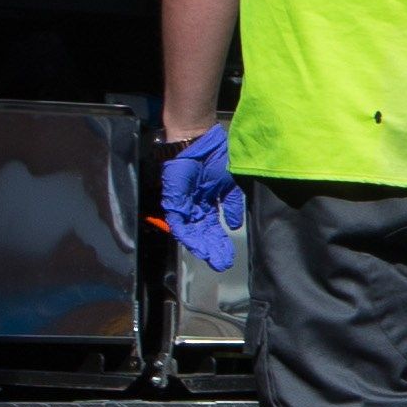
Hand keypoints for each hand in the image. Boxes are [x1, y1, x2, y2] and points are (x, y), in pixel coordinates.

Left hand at [156, 125, 244, 272]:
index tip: (229, 258)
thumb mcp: (229, 184)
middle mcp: (195, 208)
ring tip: (211, 258)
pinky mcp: (173, 202)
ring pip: (192, 232)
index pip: (213, 229)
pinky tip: (197, 245)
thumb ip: (231, 205)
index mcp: (208, 204)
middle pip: (204, 234)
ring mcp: (184, 206)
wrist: (197, 142)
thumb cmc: (214, 158)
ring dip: (201, 246)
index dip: (221, 243)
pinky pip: (178, 222)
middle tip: (221, 264)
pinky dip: (187, 234)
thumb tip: (233, 225)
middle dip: (213, 249)